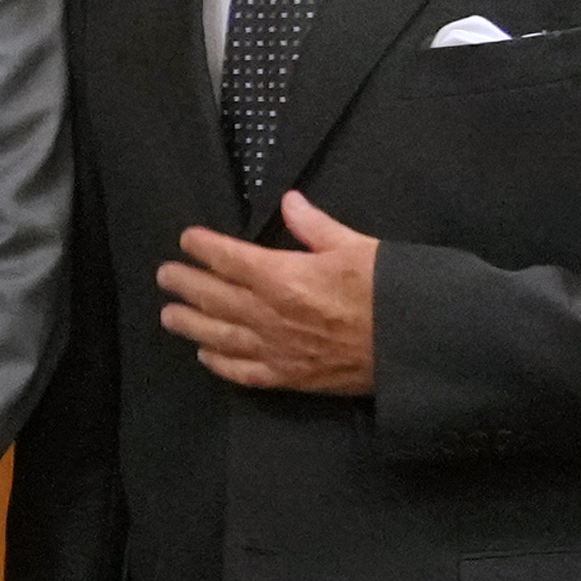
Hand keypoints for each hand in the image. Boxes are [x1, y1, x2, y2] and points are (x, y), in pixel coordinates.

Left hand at [157, 192, 381, 395]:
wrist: (415, 345)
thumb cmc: (389, 291)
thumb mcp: (355, 246)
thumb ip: (314, 227)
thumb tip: (289, 202)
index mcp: (283, 276)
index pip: (228, 259)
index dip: (202, 247)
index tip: (186, 239)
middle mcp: (269, 314)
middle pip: (213, 297)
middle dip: (185, 284)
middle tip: (165, 276)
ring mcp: (276, 349)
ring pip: (218, 336)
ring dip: (190, 324)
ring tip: (169, 315)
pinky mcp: (289, 378)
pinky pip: (242, 372)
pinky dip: (220, 363)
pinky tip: (206, 355)